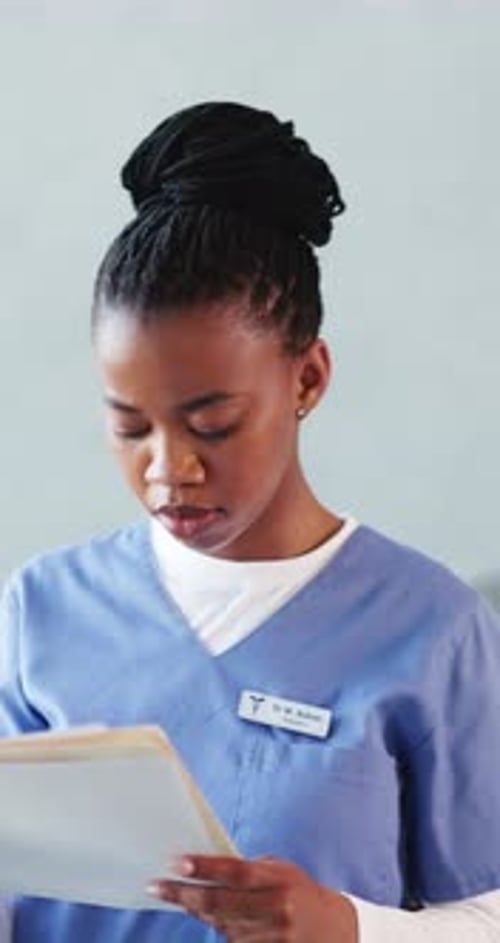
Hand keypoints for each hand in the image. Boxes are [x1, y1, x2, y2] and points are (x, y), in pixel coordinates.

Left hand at [147, 855, 357, 941]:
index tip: (175, 862)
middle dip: (183, 894)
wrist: (334, 931)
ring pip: (219, 925)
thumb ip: (248, 870)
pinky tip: (208, 914)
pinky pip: (230, 942)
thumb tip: (205, 869)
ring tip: (180, 895)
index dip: (204, 867)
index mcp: (280, 881)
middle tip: (156, 885)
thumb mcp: (281, 871)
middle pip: (219, 903)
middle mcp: (276, 911)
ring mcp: (271, 939)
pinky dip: (217, 927)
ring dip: (197, 910)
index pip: (236, 872)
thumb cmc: (300, 892)